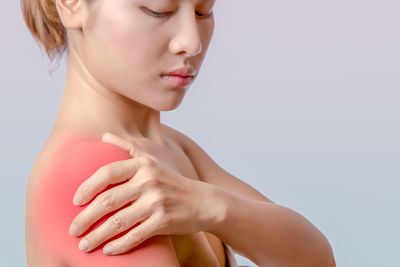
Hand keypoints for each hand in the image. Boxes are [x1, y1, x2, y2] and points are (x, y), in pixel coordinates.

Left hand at [69, 132, 222, 254]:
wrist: (203, 202)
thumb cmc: (172, 182)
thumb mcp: (153, 160)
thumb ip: (129, 147)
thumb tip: (104, 135)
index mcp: (143, 165)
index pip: (107, 173)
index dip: (88, 187)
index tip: (75, 201)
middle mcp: (149, 181)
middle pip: (108, 200)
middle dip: (86, 217)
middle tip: (73, 229)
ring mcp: (157, 201)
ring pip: (119, 221)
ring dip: (97, 235)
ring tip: (84, 244)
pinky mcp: (164, 221)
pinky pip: (135, 235)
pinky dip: (119, 245)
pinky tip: (108, 250)